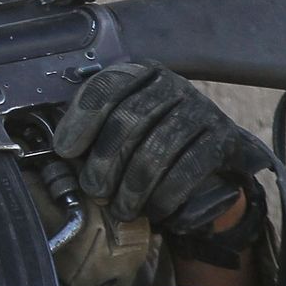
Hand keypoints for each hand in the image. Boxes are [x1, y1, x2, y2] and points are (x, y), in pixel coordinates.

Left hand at [53, 62, 271, 233]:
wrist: (211, 165)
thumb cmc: (150, 144)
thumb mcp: (121, 129)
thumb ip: (93, 131)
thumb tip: (61, 151)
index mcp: (140, 75)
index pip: (105, 88)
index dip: (81, 120)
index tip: (65, 151)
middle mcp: (172, 85)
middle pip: (128, 120)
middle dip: (105, 161)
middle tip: (94, 190)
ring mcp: (200, 109)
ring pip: (157, 149)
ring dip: (133, 185)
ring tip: (120, 208)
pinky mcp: (224, 138)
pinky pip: (188, 168)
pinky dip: (166, 194)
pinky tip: (154, 211)